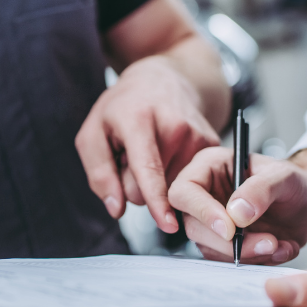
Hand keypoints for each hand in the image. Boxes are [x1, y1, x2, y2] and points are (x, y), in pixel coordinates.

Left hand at [76, 55, 219, 232]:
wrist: (164, 81)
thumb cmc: (123, 109)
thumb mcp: (94, 132)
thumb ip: (99, 173)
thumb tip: (117, 209)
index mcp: (139, 120)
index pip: (148, 169)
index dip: (156, 200)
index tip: (168, 224)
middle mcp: (174, 127)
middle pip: (152, 189)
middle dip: (135, 183)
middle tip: (133, 154)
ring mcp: (198, 136)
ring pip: (170, 190)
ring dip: (156, 179)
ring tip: (153, 150)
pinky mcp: (212, 145)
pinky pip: (187, 183)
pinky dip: (173, 175)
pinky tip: (169, 152)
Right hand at [168, 147, 306, 264]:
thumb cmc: (296, 182)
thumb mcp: (284, 177)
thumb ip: (261, 190)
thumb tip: (236, 214)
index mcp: (210, 167)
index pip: (185, 191)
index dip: (202, 212)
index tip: (230, 229)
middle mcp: (205, 195)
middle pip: (194, 226)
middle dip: (231, 242)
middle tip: (268, 241)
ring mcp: (213, 222)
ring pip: (212, 248)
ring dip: (248, 254)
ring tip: (280, 244)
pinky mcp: (225, 244)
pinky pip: (230, 261)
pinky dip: (257, 260)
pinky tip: (280, 248)